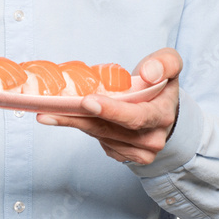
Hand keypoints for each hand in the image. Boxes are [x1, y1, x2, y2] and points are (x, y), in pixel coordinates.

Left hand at [36, 47, 182, 164]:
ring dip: (74, 123)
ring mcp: (138, 151)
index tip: (88, 101)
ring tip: (48, 111)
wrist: (163, 108)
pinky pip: (98, 141)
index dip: (111, 110)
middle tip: (51, 110)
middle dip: (79, 119)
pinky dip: (81, 128)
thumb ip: (165, 63)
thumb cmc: (161, 83)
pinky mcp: (123, 155)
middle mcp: (151, 139)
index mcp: (162, 115)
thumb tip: (148, 73)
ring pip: (100, 136)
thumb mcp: (170, 64)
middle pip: (110, 130)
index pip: (136, 117)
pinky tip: (66, 117)